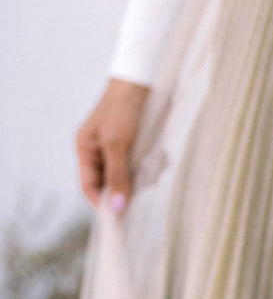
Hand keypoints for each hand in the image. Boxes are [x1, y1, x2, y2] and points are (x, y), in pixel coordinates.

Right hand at [75, 77, 150, 211]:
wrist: (144, 80)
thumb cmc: (123, 108)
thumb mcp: (118, 144)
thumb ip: (118, 177)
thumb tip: (117, 209)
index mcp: (85, 150)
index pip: (89, 187)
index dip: (103, 203)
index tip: (120, 217)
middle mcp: (100, 152)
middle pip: (112, 184)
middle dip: (129, 186)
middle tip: (145, 184)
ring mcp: (120, 149)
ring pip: (131, 177)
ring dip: (145, 174)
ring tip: (155, 163)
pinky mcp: (138, 145)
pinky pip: (145, 165)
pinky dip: (153, 164)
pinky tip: (161, 156)